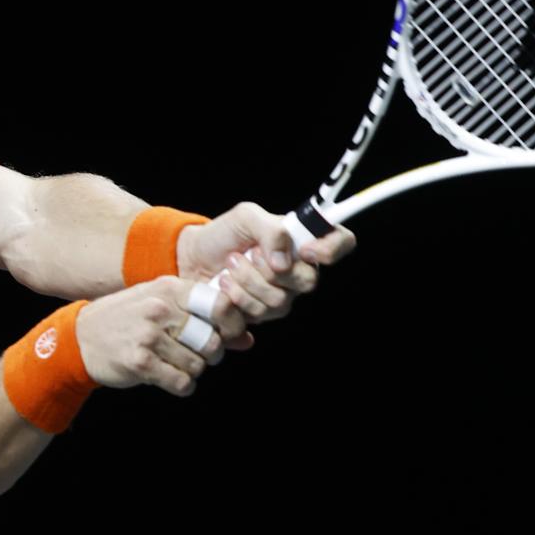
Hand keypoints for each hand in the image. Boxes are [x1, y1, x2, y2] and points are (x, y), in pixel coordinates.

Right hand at [75, 278, 234, 396]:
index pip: (220, 304)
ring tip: (178, 366)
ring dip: (194, 371)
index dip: (232, 325)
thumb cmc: (128, 320)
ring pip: (198, 364)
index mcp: (169, 288)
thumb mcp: (162, 306)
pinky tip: (171, 379)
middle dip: (211, 354)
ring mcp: (149, 335)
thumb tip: (247, 340)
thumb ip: (202, 317)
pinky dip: (182, 385)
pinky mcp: (139, 362)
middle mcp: (160, 309)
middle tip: (199, 356)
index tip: (227, 336)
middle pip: (212, 340)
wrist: (80, 338)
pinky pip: (181, 381)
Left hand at [177, 201, 356, 325]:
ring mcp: (282, 297)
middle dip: (270, 269)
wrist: (192, 259)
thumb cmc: (223, 235)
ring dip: (247, 282)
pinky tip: (223, 286)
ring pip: (280, 302)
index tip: (303, 249)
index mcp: (303, 241)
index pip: (342, 242)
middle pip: (308, 282)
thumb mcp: (245, 217)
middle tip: (247, 254)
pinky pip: (259, 316)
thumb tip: (283, 261)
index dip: (331, 248)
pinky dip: (236, 299)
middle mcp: (298, 272)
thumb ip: (270, 229)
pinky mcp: (260, 316)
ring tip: (229, 266)